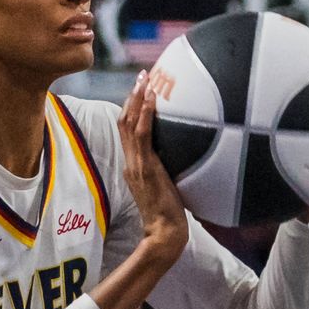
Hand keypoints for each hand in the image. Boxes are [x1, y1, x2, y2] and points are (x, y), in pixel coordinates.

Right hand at [117, 70, 187, 267]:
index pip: (127, 130)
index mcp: (133, 165)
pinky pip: (142, 135)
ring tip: (146, 79)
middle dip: (132, 96)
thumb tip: (185, 154)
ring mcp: (136, 164)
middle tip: (142, 75)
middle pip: (124, 121)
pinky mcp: (145, 168)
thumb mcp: (166, 185)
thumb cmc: (170, 215)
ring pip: (129, 123)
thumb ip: (167, 170)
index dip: (132, 108)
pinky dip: (146, 114)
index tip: (141, 89)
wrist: (164, 233)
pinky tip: (153, 98)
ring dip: (137, 98)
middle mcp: (130, 162)